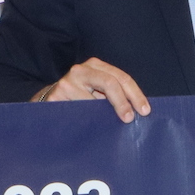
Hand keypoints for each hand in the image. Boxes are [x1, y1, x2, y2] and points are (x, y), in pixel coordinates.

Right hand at [33, 58, 150, 121]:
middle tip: (130, 119)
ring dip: (105, 115)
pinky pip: (79, 111)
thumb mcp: (98, 91)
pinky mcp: (56, 96)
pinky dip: (89, 120)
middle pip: (110, 82)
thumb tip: (139, 110)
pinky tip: (94, 128)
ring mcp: (67, 82)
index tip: (144, 111)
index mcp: (95, 66)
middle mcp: (81, 70)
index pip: (121, 78)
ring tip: (112, 126)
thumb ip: (114, 94)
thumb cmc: (80, 98)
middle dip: (124, 102)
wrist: (50, 101)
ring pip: (94, 100)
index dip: (135, 94)